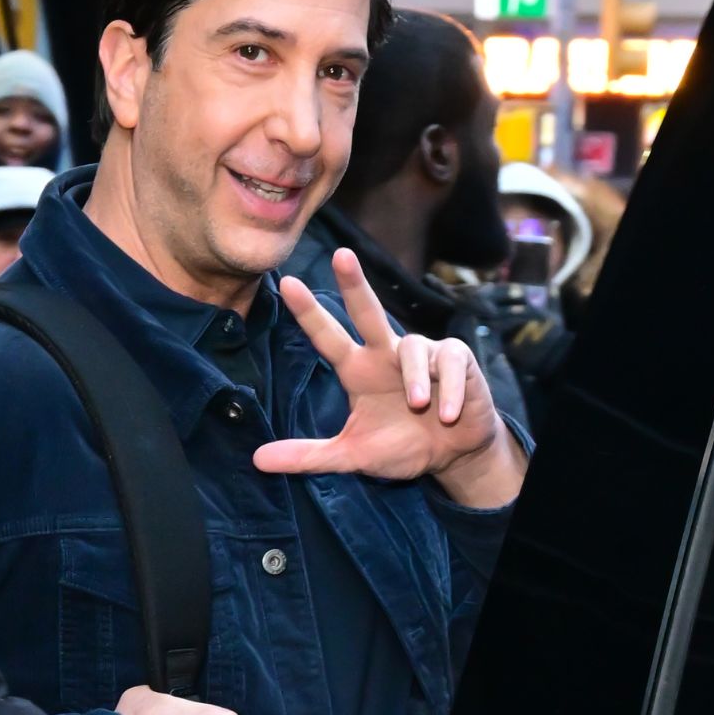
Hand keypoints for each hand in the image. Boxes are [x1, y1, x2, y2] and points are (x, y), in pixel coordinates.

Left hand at [254, 248, 525, 506]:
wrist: (454, 455)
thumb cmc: (404, 447)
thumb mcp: (354, 454)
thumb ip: (310, 456)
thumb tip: (257, 459)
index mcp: (358, 370)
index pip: (328, 337)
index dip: (308, 313)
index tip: (285, 284)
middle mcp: (386, 353)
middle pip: (367, 310)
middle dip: (354, 283)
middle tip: (340, 254)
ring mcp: (422, 352)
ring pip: (411, 346)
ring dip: (415, 379)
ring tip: (421, 407)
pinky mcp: (456, 357)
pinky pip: (447, 361)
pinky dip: (447, 389)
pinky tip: (447, 413)